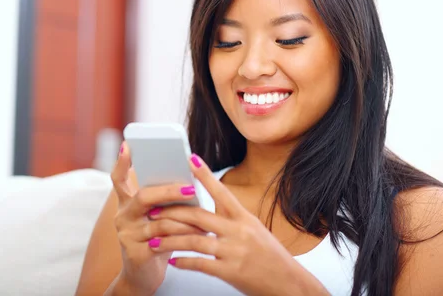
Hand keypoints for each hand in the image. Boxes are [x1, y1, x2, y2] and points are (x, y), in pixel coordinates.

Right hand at [110, 142, 206, 295]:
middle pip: (143, 196)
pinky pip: (163, 242)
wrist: (143, 277)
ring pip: (159, 221)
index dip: (121, 162)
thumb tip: (192, 181)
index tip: (128, 145)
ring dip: (185, 220)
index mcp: (126, 202)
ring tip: (205, 219)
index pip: (118, 179)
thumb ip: (166, 201)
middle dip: (169, 191)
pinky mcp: (135, 254)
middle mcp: (122, 216)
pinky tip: (198, 237)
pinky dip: (183, 238)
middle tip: (190, 188)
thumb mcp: (158, 217)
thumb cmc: (157, 239)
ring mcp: (126, 235)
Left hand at [147, 154, 328, 295]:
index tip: (190, 158)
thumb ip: (232, 219)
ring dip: (171, 240)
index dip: (205, 175)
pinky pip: (201, 264)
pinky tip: (173, 261)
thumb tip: (207, 210)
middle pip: (199, 216)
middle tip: (153, 209)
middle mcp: (239, 231)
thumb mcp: (254, 230)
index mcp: (245, 218)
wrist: (288, 284)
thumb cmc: (270, 256)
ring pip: (194, 241)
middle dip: (173, 212)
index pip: (222, 191)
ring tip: (154, 240)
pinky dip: (184, 262)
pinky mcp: (231, 272)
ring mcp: (235, 252)